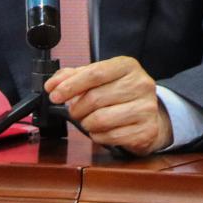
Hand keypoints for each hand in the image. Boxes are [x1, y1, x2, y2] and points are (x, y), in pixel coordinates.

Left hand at [44, 56, 172, 155]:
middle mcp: (140, 84)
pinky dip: (98, 136)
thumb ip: (74, 77)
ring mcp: (146, 108)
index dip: (71, 85)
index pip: (94, 73)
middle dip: (76, 108)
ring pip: (101, 119)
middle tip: (74, 111)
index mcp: (127, 66)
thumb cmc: (120, 96)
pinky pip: (110, 136)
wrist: (150, 116)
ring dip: (86, 123)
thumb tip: (52, 84)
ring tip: (89, 120)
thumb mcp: (100, 79)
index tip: (55, 94)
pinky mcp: (146, 130)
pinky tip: (100, 130)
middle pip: (95, 98)